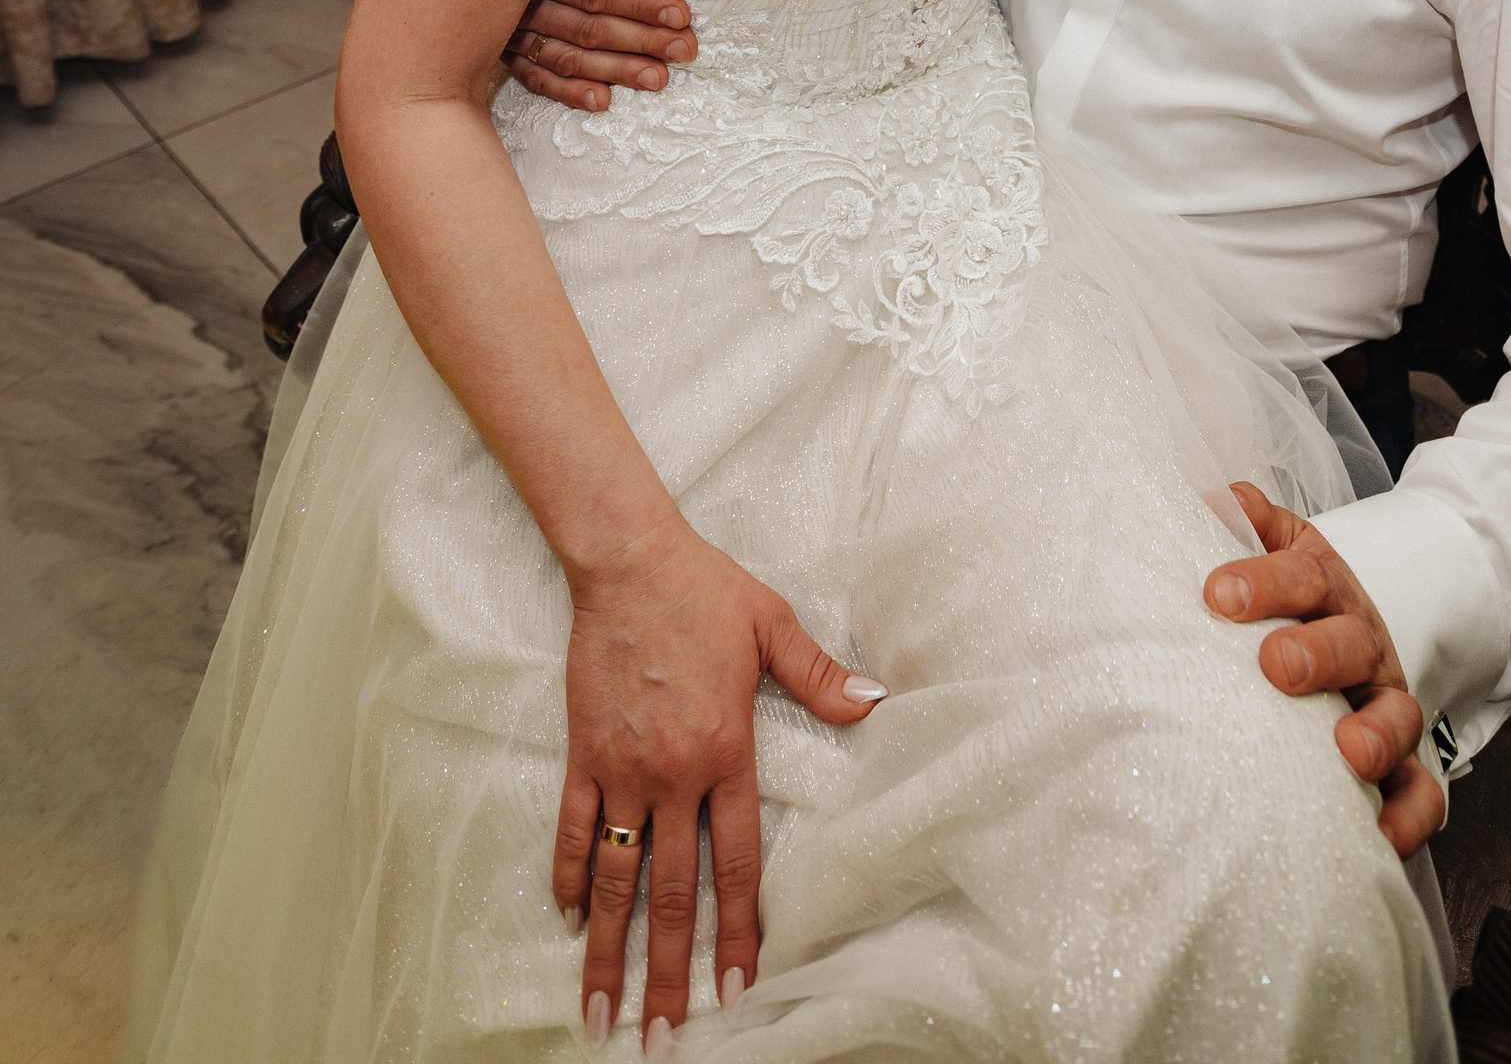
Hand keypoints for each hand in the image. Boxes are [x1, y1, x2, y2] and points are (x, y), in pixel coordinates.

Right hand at [505, 0, 699, 109]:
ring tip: (657, 79)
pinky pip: (534, 78)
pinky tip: (602, 101)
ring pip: (566, 58)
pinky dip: (567, 92)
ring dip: (615, 71)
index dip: (638, 3)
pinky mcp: (502, 51)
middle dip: (641, 40)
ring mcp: (508, 30)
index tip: (680, 14)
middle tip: (684, 50)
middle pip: (587, 29)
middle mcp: (520, 2)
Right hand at [555, 519, 885, 1038]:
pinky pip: (577, 827)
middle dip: (667, 968)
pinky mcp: (584, 751)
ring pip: (615, 876)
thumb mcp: (772, 625)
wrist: (628, 560)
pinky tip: (570, 919)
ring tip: (601, 1009)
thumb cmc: (703, 589)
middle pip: (670, 890)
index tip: (737, 988)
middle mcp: (672, 773)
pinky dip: (571, 876)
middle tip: (662, 1036)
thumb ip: (819, 674)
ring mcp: (622, 767)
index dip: (738, 929)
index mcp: (725, 750)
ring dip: (608, 947)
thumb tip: (875, 700)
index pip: (736, 862)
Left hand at [1205, 484, 1444, 858]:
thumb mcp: (1279, 547)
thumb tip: (1211, 496)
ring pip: (1395, 715)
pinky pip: (1420, 791)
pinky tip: (1383, 839)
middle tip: (1276, 665)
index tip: (1217, 592)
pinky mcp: (1404, 758)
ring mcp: (1386, 700)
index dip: (1263, 581)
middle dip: (1315, 653)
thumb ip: (1248, 523)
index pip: (1301, 575)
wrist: (1358, 623)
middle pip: (1348, 641)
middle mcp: (1362, 641)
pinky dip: (1409, 815)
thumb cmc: (1295, 594)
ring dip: (1376, 734)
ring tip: (1350, 754)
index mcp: (1325, 587)